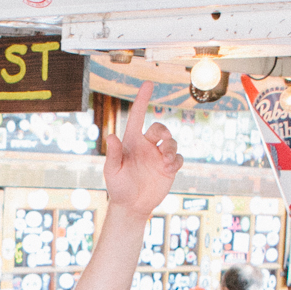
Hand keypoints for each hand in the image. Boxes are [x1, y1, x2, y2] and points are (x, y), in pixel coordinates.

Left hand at [102, 82, 183, 215]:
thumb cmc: (118, 187)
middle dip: (163, 131)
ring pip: (171, 142)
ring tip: (165, 162)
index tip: (148, 83)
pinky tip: (169, 169)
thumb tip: (111, 135)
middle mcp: (147, 146)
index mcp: (132, 142)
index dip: (142, 99)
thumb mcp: (112, 172)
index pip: (138, 116)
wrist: (131, 206)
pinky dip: (176, 161)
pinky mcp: (169, 168)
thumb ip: (113, 154)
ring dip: (171, 149)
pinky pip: (179, 158)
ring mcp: (159, 156)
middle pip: (160, 128)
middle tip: (161, 142)